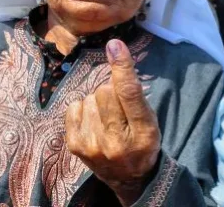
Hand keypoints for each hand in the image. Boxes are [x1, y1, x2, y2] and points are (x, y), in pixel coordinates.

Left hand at [66, 39, 159, 205]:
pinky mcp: (75, 146)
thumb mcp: (149, 120)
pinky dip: (83, 109)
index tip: (115, 45)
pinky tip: (93, 123)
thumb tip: (114, 52)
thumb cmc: (141, 141)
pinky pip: (75, 106)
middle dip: (110, 90)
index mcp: (143, 132)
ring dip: (97, 102)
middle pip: (104, 91)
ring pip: (89, 98)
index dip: (121, 67)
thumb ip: (133, 93)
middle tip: (117, 107)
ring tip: (106, 120)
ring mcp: (93, 145)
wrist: (128, 178)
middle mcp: (116, 140)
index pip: (129, 93)